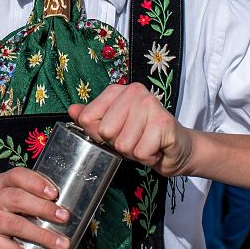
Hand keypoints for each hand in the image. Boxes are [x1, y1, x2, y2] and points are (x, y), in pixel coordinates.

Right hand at [0, 167, 70, 248]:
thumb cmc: (7, 228)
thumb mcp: (16, 209)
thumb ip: (33, 204)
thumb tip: (64, 210)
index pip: (17, 175)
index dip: (36, 183)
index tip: (55, 194)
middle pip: (17, 198)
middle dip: (44, 208)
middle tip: (64, 218)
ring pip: (16, 225)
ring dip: (43, 235)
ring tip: (62, 244)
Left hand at [69, 82, 194, 176]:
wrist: (178, 148)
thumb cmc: (143, 137)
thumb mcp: (113, 128)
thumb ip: (92, 119)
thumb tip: (72, 110)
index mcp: (116, 90)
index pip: (87, 117)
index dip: (98, 134)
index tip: (116, 132)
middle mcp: (133, 92)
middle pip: (104, 131)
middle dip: (117, 144)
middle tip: (134, 139)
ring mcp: (150, 104)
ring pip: (122, 144)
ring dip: (134, 152)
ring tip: (145, 143)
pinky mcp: (163, 122)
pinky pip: (140, 152)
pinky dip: (147, 158)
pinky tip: (156, 148)